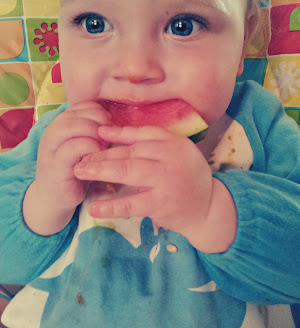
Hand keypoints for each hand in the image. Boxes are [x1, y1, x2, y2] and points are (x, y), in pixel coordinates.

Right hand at [23, 101, 110, 234]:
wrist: (54, 201)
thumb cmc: (76, 171)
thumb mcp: (85, 147)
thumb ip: (93, 132)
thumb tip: (115, 122)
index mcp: (60, 127)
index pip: (79, 106)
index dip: (97, 111)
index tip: (109, 124)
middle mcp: (51, 135)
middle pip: (73, 114)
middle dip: (96, 120)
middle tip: (109, 135)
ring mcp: (51, 151)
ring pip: (70, 127)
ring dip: (93, 132)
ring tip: (104, 145)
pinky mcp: (56, 168)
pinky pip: (73, 148)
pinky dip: (90, 148)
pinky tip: (100, 157)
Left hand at [74, 125, 213, 239]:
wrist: (208, 208)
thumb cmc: (187, 177)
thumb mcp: (175, 153)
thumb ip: (151, 142)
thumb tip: (113, 132)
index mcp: (174, 142)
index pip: (141, 135)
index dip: (116, 135)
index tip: (96, 135)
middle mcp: (171, 157)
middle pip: (129, 152)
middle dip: (102, 154)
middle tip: (80, 157)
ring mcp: (166, 180)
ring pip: (127, 170)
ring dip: (100, 170)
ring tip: (79, 172)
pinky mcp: (161, 203)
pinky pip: (131, 204)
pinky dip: (111, 206)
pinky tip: (94, 208)